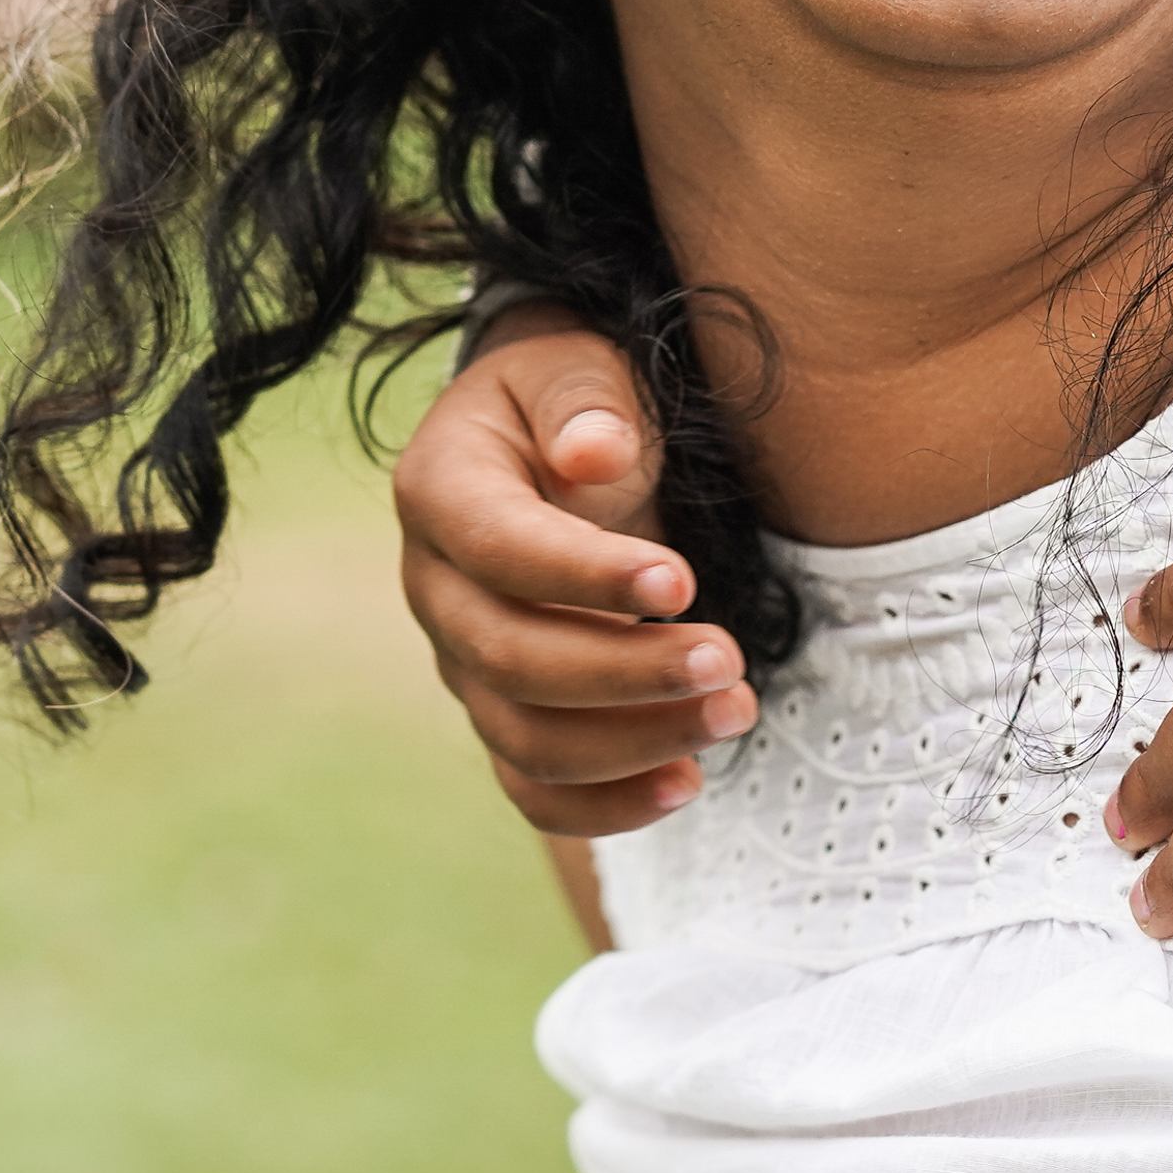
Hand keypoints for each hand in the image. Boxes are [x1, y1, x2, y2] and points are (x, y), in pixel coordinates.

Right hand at [394, 307, 753, 835]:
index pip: (498, 549)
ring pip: (525, 737)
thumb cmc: (570, 401)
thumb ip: (584, 401)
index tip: (683, 582)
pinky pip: (535, 787)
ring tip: (736, 711)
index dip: (584, 575)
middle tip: (730, 661)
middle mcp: (435, 587)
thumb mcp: (575, 368)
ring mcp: (462, 662)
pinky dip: (607, 804)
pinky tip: (690, 781)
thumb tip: (594, 453)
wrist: (552, 444)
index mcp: (439, 489)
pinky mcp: (503, 713)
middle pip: (508, 659)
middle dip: (625, 672)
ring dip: (634, 741)